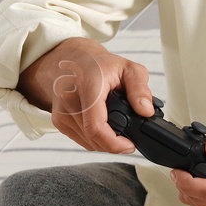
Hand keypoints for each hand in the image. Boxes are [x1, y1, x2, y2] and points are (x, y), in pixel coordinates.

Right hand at [27, 38, 156, 155]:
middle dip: (115, 143)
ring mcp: (61, 112)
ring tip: (118, 127)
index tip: (130, 145)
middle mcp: (69, 100)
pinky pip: (81, 139)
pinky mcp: (59, 120)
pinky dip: (95, 138)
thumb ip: (141, 89)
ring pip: (87, 142)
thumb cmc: (101, 65)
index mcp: (88, 86)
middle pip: (93, 138)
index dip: (114, 143)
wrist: (74, 60)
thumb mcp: (130, 69)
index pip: (96, 126)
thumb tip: (146, 111)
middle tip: (129, 137)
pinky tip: (104, 126)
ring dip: (105, 141)